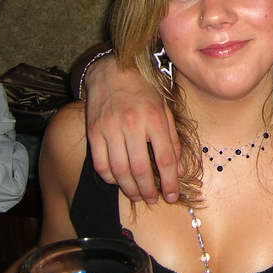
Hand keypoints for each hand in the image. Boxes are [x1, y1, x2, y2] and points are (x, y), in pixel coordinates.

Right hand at [84, 55, 181, 202]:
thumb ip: (173, 140)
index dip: (170, 181)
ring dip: (129, 189)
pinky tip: (118, 181)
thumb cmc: (144, 91)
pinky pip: (100, 164)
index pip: (165, 158)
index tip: (172, 195)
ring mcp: (110, 129)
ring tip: (138, 195)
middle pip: (141, 168)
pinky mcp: (93, 132)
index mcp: (155, 118)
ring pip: (119, 170)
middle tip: (153, 199)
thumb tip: (179, 170)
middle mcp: (133, 124)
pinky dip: (110, 178)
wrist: (112, 72)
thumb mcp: (165, 110)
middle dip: (148, 190)